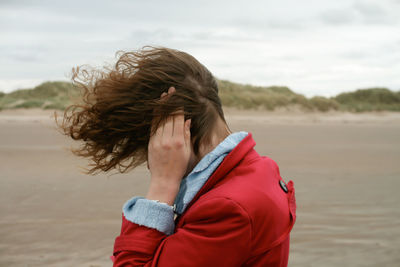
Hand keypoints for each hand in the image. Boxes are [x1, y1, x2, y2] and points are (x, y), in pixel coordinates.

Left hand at [146, 87, 191, 204]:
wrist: (165, 180)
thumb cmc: (179, 167)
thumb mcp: (187, 151)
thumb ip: (186, 134)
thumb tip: (187, 119)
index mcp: (179, 141)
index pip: (178, 118)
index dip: (177, 106)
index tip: (177, 96)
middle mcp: (168, 140)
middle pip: (168, 116)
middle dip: (169, 102)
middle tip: (170, 90)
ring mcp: (158, 142)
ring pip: (160, 120)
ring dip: (161, 107)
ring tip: (162, 96)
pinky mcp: (151, 144)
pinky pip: (153, 127)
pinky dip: (155, 117)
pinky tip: (156, 110)